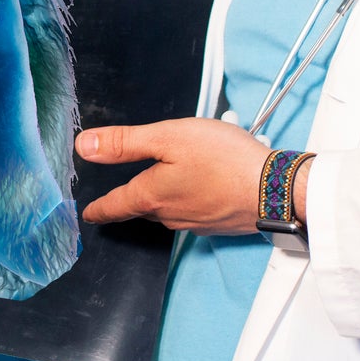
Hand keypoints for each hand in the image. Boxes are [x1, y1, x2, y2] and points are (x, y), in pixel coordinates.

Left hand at [77, 118, 305, 233]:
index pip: (114, 206)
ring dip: (167, 195)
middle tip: (133, 183)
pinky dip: (192, 198)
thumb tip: (84, 146)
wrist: (275, 189)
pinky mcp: (218, 224)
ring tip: (176, 173)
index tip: (89, 213)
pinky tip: (205, 183)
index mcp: (151, 196)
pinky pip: (194, 211)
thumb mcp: (168, 137)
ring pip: (169, 210)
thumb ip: (125, 143)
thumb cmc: (224, 160)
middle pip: (142, 207)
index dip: (98, 208)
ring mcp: (196, 223)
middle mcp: (170, 216)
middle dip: (135, 197)